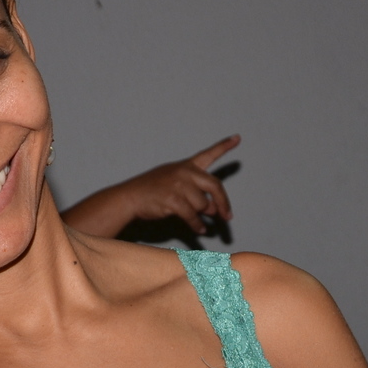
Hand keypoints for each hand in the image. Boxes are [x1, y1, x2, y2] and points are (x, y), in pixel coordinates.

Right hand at [72, 135, 239, 236]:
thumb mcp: (174, 183)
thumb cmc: (152, 191)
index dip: (224, 146)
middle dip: (223, 203)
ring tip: (198, 220)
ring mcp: (179, 185)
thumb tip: (215, 209)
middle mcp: (185, 172)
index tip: (237, 138)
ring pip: (203, 205)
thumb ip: (197, 192)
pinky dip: (198, 225)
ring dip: (202, 215)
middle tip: (228, 217)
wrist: (130, 197)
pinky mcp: (173, 200)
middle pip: (215, 186)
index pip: (208, 154)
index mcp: (186, 165)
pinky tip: (200, 229)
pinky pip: (193, 216)